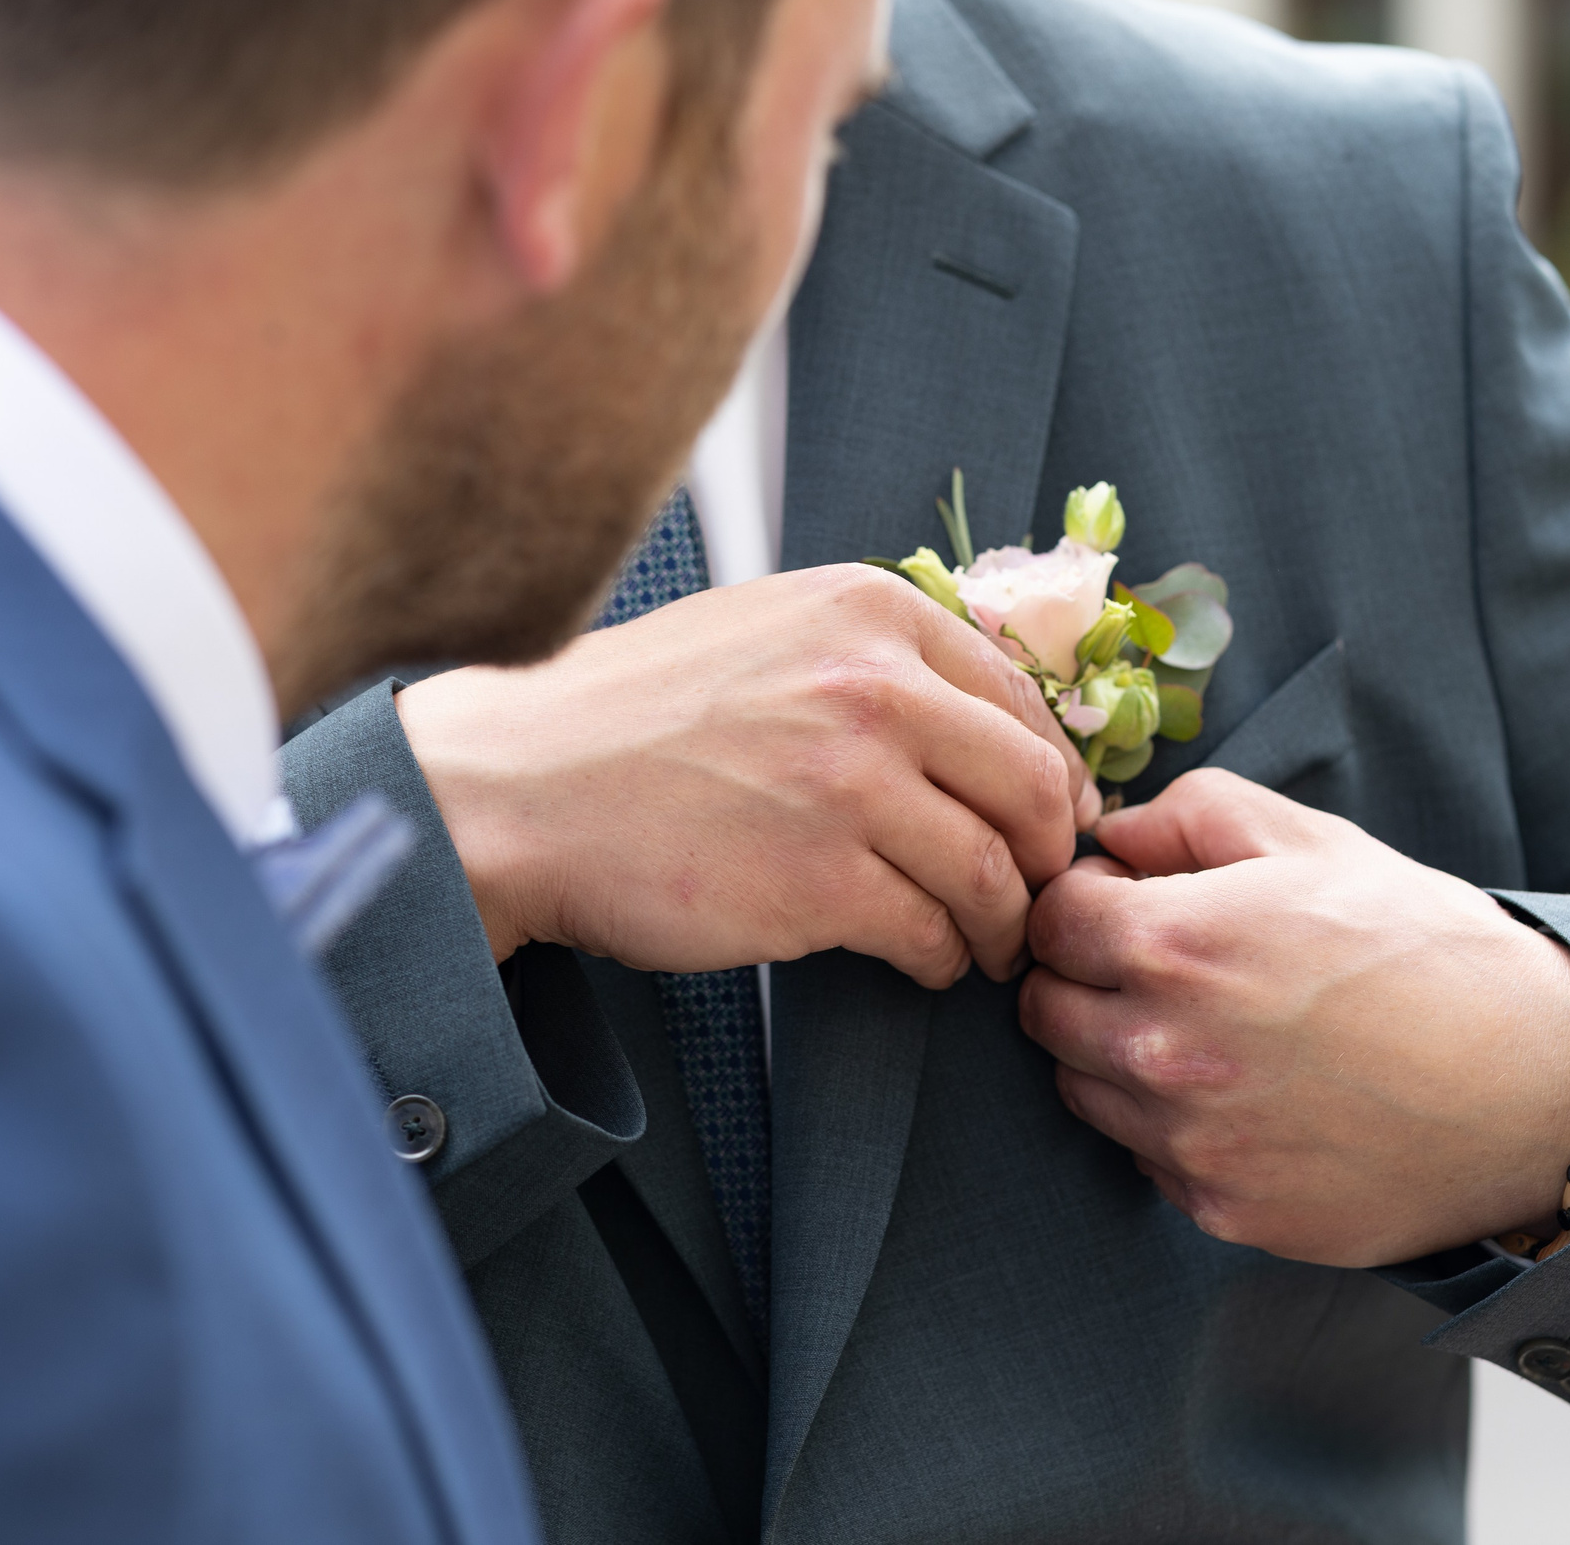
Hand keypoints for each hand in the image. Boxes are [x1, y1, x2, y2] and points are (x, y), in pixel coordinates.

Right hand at [398, 563, 1097, 983]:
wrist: (517, 788)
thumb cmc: (633, 717)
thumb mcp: (768, 630)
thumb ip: (874, 655)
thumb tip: (988, 719)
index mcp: (869, 612)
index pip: (1020, 699)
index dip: (1052, 774)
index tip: (1051, 818)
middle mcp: (875, 686)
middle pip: (1033, 788)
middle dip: (1049, 854)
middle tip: (1038, 891)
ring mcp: (851, 786)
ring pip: (993, 873)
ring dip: (1002, 923)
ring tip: (985, 944)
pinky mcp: (822, 882)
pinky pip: (932, 933)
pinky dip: (941, 957)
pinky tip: (921, 958)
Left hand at [1021, 770, 1569, 1267]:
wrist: (1533, 1084)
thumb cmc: (1426, 948)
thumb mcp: (1313, 841)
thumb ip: (1189, 816)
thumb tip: (1111, 840)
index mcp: (1174, 943)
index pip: (1049, 920)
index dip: (1088, 902)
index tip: (1133, 903)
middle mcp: (1163, 1049)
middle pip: (1045, 1010)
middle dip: (1088, 977)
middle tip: (1168, 967)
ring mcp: (1189, 1141)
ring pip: (1085, 1089)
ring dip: (1121, 1054)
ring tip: (1219, 1030)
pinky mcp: (1223, 1208)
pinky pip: (1149, 1158)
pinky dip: (1177, 1127)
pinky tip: (1255, 1096)